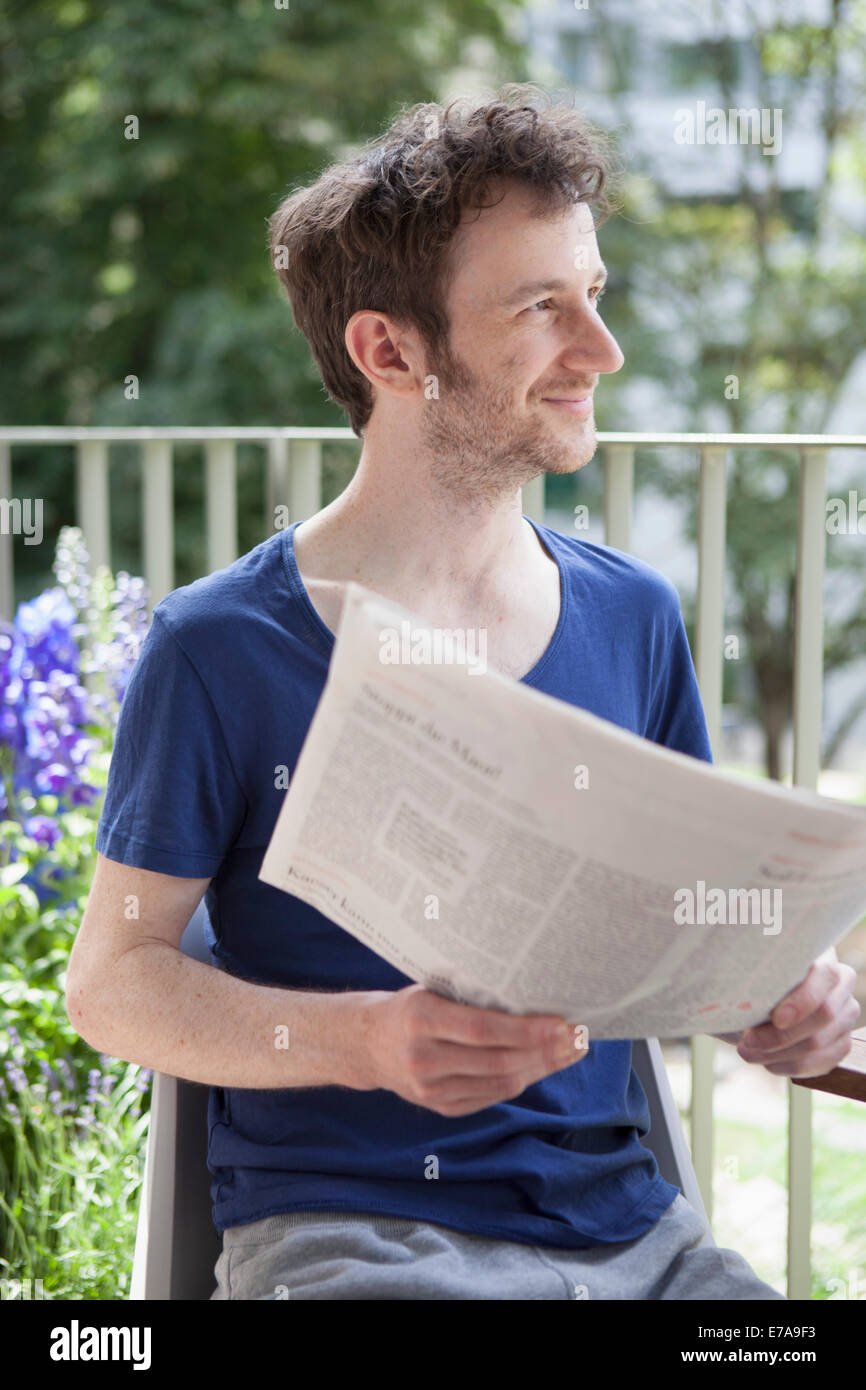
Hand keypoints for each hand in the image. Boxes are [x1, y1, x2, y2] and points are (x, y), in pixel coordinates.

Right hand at [353, 984, 586, 1116]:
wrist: (366, 1044)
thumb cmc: (409, 1006)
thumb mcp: (431, 990)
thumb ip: (471, 996)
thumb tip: (532, 996)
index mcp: (420, 1019)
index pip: (483, 1030)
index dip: (526, 1031)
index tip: (562, 1023)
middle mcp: (424, 1058)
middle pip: (498, 1061)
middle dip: (546, 1052)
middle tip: (580, 1038)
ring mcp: (431, 1089)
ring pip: (500, 1083)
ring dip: (541, 1068)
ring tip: (570, 1052)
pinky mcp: (440, 1108)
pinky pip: (491, 1096)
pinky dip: (521, 1080)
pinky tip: (541, 1065)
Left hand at [735, 948, 860, 1077]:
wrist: (769, 995)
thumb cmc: (763, 976)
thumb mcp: (761, 967)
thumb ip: (759, 967)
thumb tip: (739, 974)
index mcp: (827, 963)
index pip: (826, 977)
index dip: (803, 1001)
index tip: (776, 1019)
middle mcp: (843, 991)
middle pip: (823, 1016)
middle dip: (781, 1035)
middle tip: (747, 1041)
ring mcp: (844, 1021)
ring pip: (817, 1045)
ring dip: (777, 1053)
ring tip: (747, 1051)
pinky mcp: (839, 1046)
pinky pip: (818, 1064)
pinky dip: (786, 1066)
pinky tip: (766, 1060)